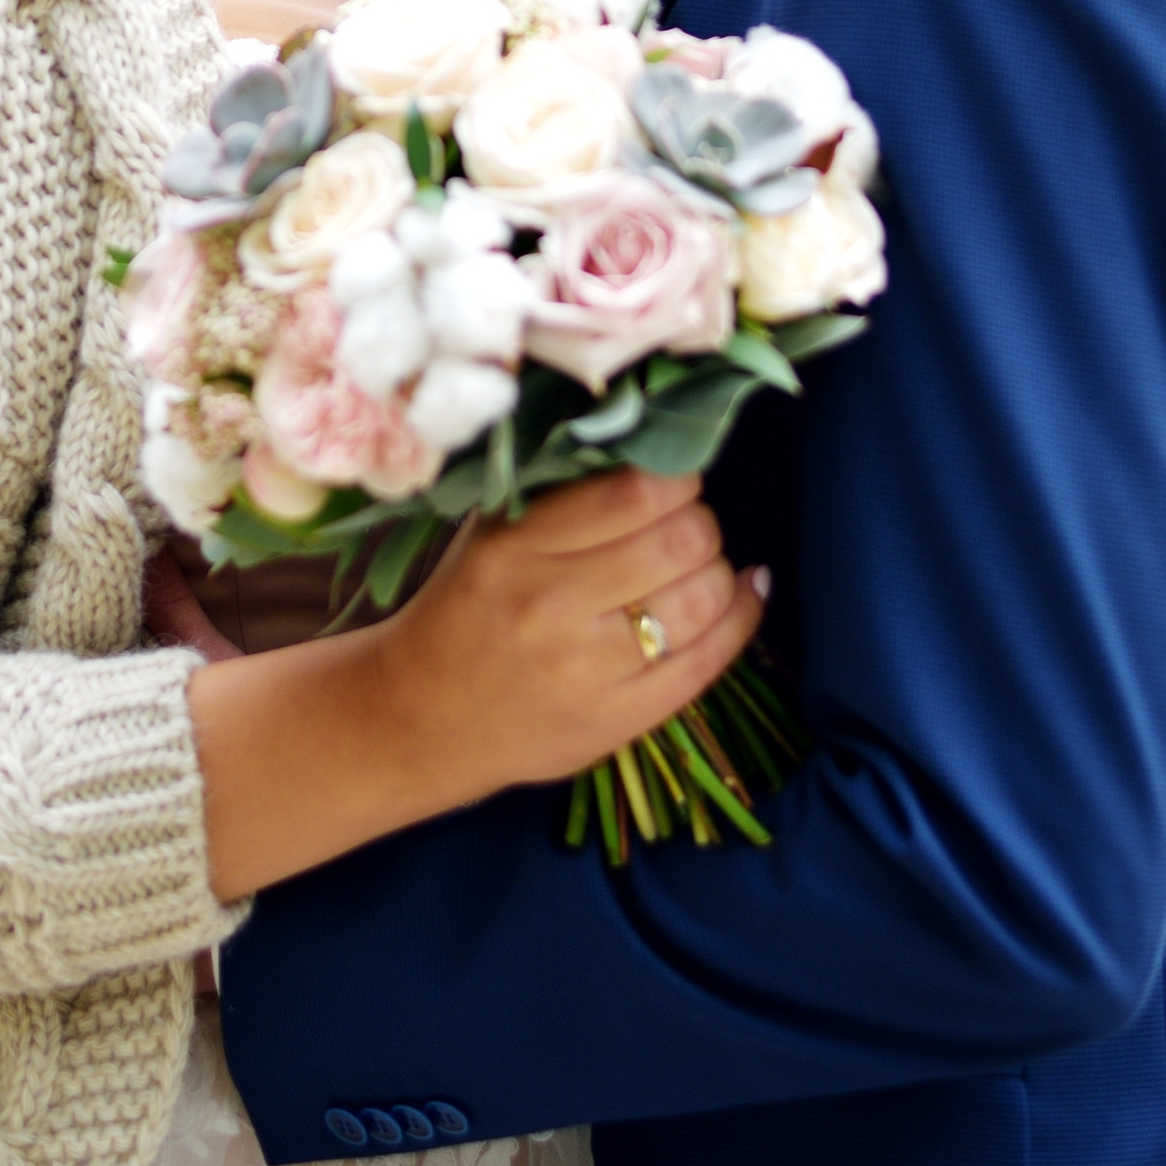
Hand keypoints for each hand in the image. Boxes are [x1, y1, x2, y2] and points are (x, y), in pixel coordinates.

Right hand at [371, 469, 761, 807]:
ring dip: (719, 571)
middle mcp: (552, 608)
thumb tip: (650, 443)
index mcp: (514, 549)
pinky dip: (741, 618)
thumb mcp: (488, 534)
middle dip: (700, 522)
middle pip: (682, 541)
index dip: (675, 477)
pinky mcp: (617, 722)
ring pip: (704, 599)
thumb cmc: (464, 608)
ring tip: (699, 566)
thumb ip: (557, 491)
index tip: (670, 481)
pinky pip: (709, 664)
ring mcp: (587, 672)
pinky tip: (745, 593)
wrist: (420, 719)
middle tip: (685, 525)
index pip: (634, 492)